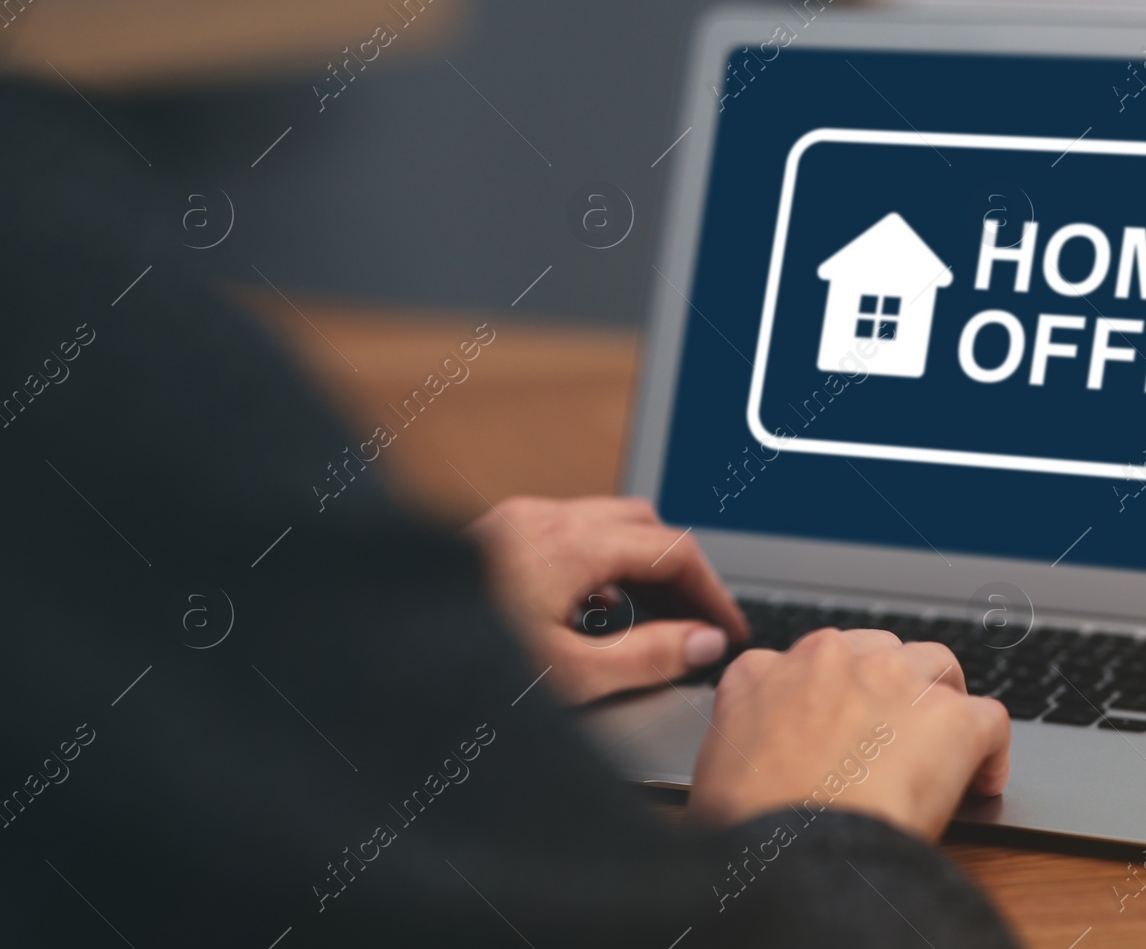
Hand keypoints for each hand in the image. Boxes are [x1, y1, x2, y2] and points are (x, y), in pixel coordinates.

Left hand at [467, 495, 746, 703]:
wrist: (371, 656)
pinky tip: (585, 614)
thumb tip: (701, 642)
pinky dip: (595, 565)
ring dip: (634, 564)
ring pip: (602, 523)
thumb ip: (647, 656)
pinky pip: (565, 534)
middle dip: (678, 568)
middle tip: (696, 619)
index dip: (712, 590)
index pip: (673, 548)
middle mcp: (541, 518)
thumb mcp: (569, 675)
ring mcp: (512, 521)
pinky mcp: (492, 536)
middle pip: (642, 521)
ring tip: (646, 622)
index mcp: (569, 543)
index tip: (727, 628)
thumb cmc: (460, 668)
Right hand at [687, 628, 1009, 841]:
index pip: (808, 663)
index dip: (832, 697)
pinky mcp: (949, 715)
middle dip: (892, 688)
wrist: (792, 849)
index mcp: (763, 672)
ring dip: (943, 704)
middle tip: (895, 738)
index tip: (842, 729)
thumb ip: (740, 744)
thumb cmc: (746, 827)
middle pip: (879, 652)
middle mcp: (829, 658)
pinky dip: (990, 751)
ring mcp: (893, 678)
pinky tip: (981, 781)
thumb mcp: (716, 770)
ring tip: (945, 747)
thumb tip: (750, 773)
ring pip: (938, 666)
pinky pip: (989, 718)